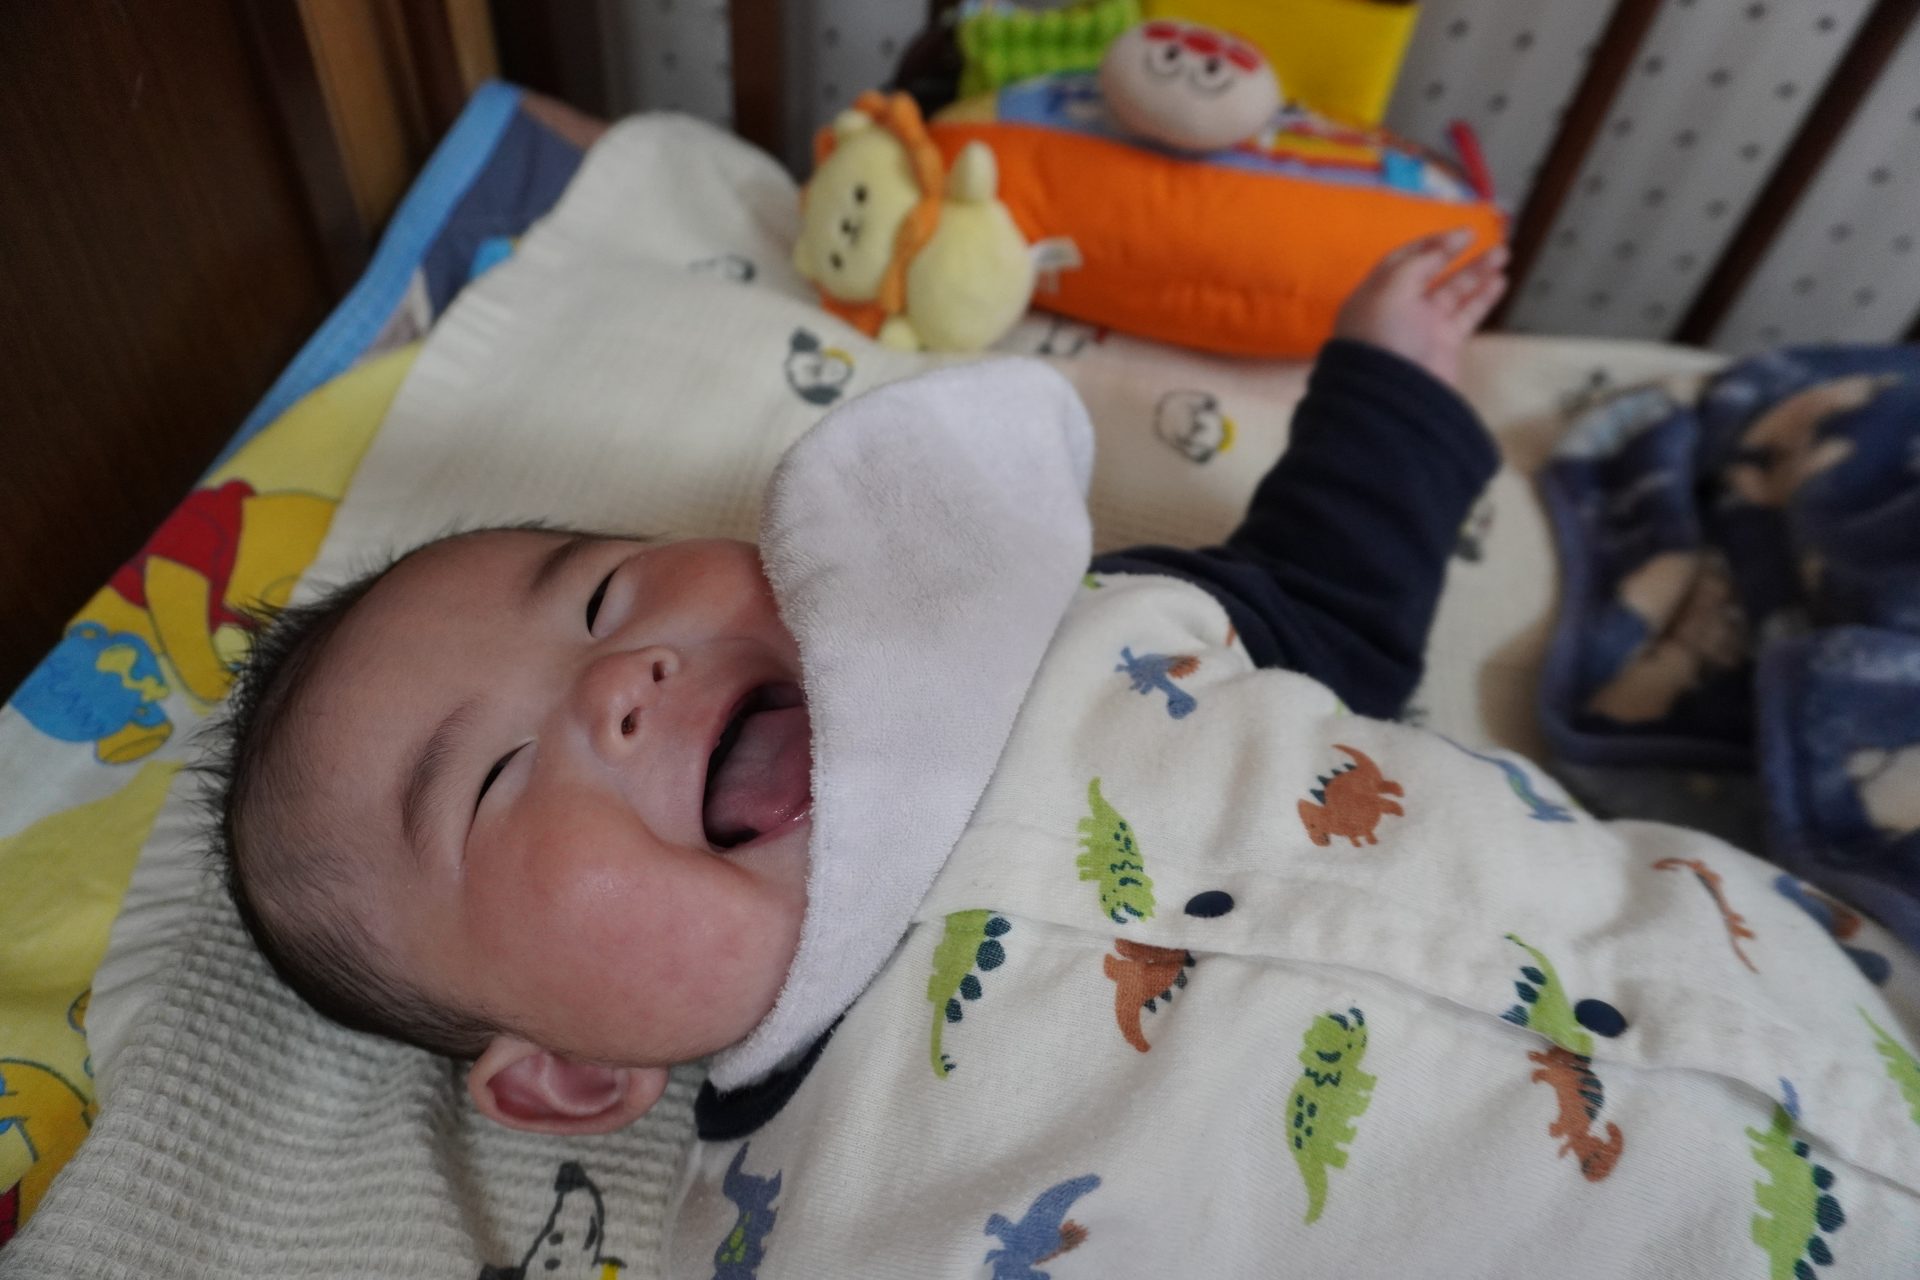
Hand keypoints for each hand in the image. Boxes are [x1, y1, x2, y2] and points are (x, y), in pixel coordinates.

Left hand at [1333, 229, 1508, 387]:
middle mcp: (1399, 307)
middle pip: (1431, 273)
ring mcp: (1423, 327)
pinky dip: (1483, 298)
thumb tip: (1442, 247)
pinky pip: (1467, 314)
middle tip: (1484, 237)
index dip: (1431, 244)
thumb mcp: (1391, 289)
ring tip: (1503, 254)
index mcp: (1377, 292)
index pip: (1403, 260)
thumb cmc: (1383, 336)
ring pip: (1454, 291)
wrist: (1391, 395)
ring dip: (1478, 272)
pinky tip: (1500, 281)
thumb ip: (1418, 263)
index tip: (1461, 234)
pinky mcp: (1444, 344)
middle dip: (1457, 254)